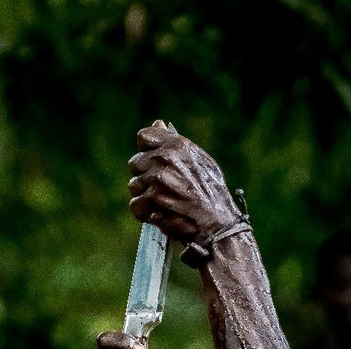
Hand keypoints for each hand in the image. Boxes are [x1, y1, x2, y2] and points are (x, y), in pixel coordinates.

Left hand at [128, 121, 239, 246]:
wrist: (216, 222)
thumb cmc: (211, 193)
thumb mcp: (199, 160)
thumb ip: (174, 143)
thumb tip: (157, 124)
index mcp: (177, 144)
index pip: (144, 137)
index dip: (146, 151)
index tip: (153, 163)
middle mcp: (165, 158)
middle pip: (135, 163)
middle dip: (144, 176)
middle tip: (160, 189)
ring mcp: (157, 179)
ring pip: (134, 185)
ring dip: (144, 197)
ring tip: (161, 204)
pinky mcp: (153, 200)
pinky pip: (135, 204)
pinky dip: (144, 213)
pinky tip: (158, 215)